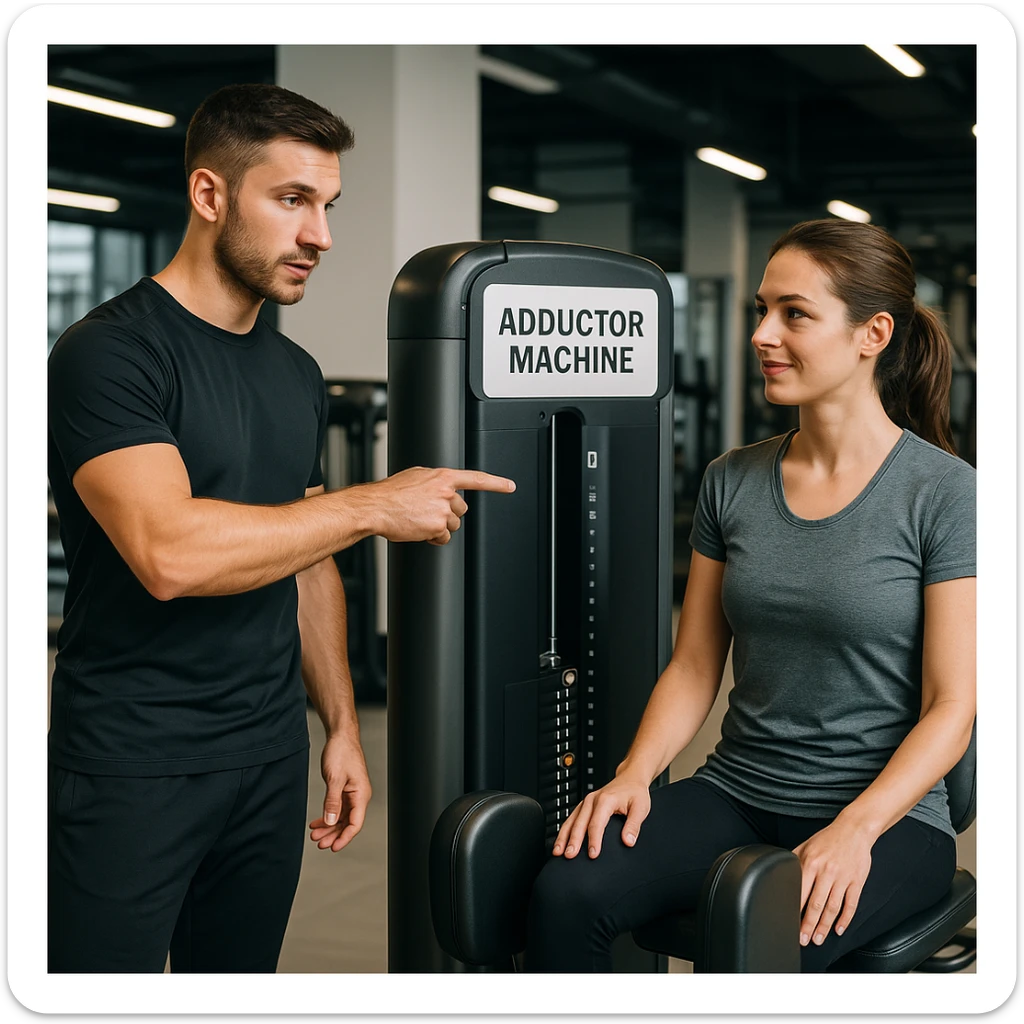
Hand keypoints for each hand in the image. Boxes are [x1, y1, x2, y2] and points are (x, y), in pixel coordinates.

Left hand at [308, 729, 371, 852]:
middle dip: (334, 835)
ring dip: (329, 827)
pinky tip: (317, 822)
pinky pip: (337, 808)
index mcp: (361, 794)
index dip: (344, 838)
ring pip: (342, 817)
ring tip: (315, 834)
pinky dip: (327, 816)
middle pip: (348, 823)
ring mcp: (352, 793)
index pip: (355, 823)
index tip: (333, 847)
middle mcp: (359, 796)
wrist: (340, 736)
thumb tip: (331, 821)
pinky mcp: (344, 790)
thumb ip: (332, 801)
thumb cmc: (341, 752)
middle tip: (318, 843)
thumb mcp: (334, 778)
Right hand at [364, 467, 515, 545]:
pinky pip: (444, 537)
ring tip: (420, 520)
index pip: (476, 479)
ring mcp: (443, 510)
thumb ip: (434, 481)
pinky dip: (434, 537)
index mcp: (442, 477)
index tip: (510, 486)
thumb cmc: (390, 493)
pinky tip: (419, 529)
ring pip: (453, 524)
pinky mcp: (437, 527)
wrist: (376, 507)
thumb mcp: (415, 477)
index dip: (496, 483)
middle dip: (449, 513)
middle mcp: (446, 492)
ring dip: (440, 526)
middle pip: (461, 509)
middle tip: (429, 512)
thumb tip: (442, 487)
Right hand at [552, 773, 651, 859]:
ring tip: (558, 851)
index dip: (594, 840)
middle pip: (580, 822)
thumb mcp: (641, 808)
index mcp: (605, 800)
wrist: (630, 778)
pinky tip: (561, 841)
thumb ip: (634, 825)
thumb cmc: (635, 792)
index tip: (593, 854)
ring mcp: (586, 802)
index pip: (597, 823)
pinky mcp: (584, 806)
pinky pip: (571, 818)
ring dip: (563, 836)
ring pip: (571, 820)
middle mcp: (592, 800)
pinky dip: (564, 830)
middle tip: (569, 856)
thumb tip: (628, 841)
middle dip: (573, 840)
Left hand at [792, 818, 874, 947]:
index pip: (800, 892)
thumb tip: (779, 873)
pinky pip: (851, 904)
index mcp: (811, 863)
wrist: (854, 830)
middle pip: (816, 904)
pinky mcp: (857, 882)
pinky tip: (839, 929)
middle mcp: (827, 871)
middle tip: (803, 939)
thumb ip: (793, 860)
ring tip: (818, 939)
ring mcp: (843, 878)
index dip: (795, 910)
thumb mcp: (806, 845)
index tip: (790, 924)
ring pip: (833, 907)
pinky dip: (845, 919)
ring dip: (825, 926)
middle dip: (808, 925)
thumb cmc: (828, 839)